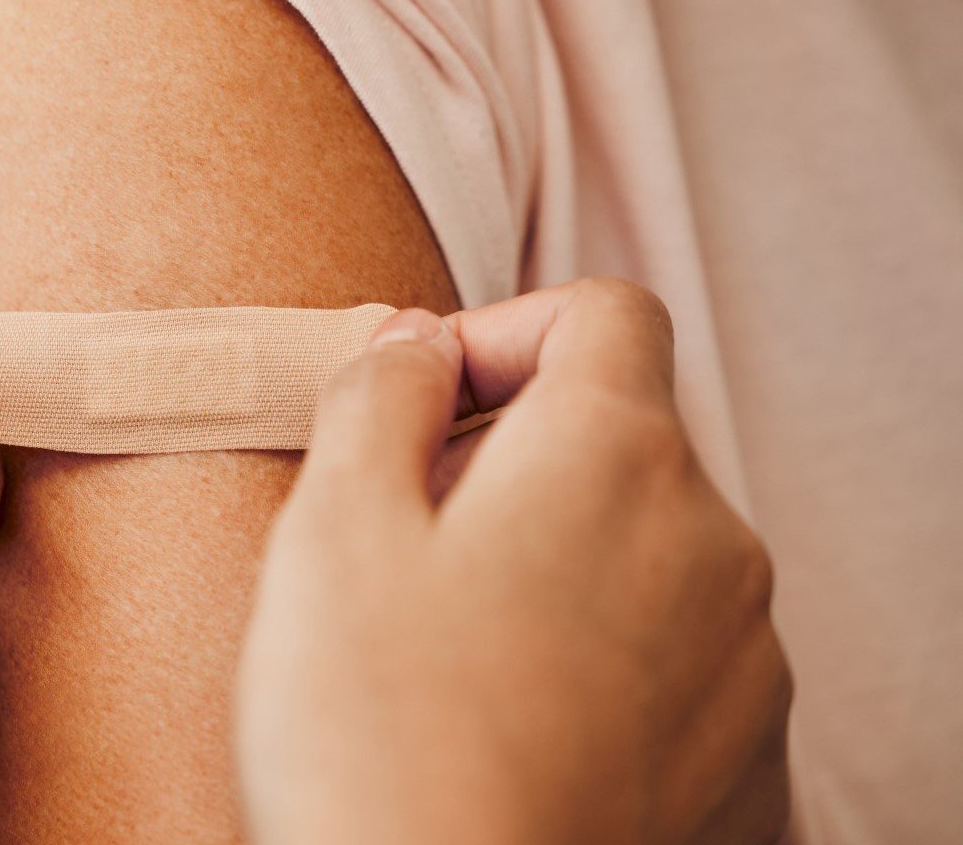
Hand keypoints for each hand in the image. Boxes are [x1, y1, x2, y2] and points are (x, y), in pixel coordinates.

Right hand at [237, 279, 791, 844]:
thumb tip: (412, 340)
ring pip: (651, 551)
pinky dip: (605, 662)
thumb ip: (376, 395)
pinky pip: (679, 664)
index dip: (501, 332)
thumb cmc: (372, 733)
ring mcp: (746, 662)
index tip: (418, 408)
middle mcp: (712, 543)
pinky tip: (511, 721)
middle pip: (625, 436)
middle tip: (402, 537)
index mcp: (615, 455)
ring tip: (449, 645)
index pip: (603, 313)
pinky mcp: (749, 764)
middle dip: (513, 457)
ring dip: (560, 559)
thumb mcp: (330, 528)